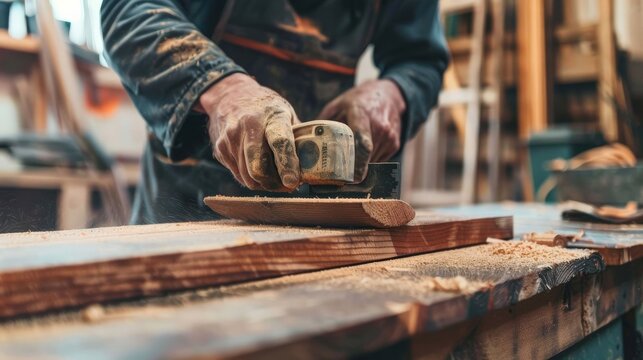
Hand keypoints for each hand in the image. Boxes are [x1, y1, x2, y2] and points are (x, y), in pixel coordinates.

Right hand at [200, 73, 300, 190]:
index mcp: (271, 116)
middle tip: (287, 185)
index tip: (293, 182)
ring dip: (264, 184)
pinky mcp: (220, 149)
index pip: (280, 142)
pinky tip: (260, 171)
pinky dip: (252, 180)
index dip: (287, 164)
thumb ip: (297, 136)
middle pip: (258, 168)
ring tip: (275, 179)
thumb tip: (315, 164)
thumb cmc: (264, 108)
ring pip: (248, 178)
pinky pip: (239, 176)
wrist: (228, 95)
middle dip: (274, 183)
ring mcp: (230, 139)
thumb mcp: (285, 113)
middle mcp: (248, 126)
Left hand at [318, 79, 405, 181]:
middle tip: (336, 178)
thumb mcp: (338, 105)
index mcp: (362, 114)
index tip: (348, 178)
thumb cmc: (359, 100)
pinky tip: (362, 150)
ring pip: (371, 162)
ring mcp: (389, 137)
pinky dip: (367, 160)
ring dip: (358, 165)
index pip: (362, 143)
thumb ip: (324, 124)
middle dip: (350, 170)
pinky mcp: (394, 145)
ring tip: (348, 159)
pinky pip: (377, 160)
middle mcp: (379, 127)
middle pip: (365, 158)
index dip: (356, 163)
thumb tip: (306, 145)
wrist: (389, 94)